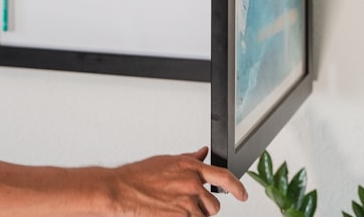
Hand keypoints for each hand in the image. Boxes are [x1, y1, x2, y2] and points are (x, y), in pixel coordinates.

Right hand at [111, 147, 247, 215]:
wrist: (121, 190)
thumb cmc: (138, 177)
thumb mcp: (166, 162)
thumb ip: (189, 159)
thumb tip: (203, 152)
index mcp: (190, 167)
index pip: (224, 176)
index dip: (237, 187)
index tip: (242, 195)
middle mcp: (192, 183)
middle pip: (213, 205)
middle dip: (202, 208)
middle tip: (183, 205)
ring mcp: (188, 202)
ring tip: (172, 209)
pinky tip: (168, 213)